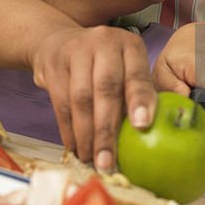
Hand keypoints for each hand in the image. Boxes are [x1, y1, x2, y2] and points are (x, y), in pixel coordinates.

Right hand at [28, 26, 157, 172]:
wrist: (58, 42)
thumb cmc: (102, 64)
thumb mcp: (125, 68)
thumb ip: (137, 94)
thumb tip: (150, 135)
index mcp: (129, 45)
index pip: (136, 75)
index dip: (140, 101)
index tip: (142, 126)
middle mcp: (103, 43)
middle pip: (106, 90)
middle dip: (107, 130)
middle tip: (109, 162)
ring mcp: (76, 52)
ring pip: (81, 100)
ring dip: (86, 135)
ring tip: (91, 159)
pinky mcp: (53, 66)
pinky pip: (61, 104)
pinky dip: (68, 130)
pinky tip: (75, 147)